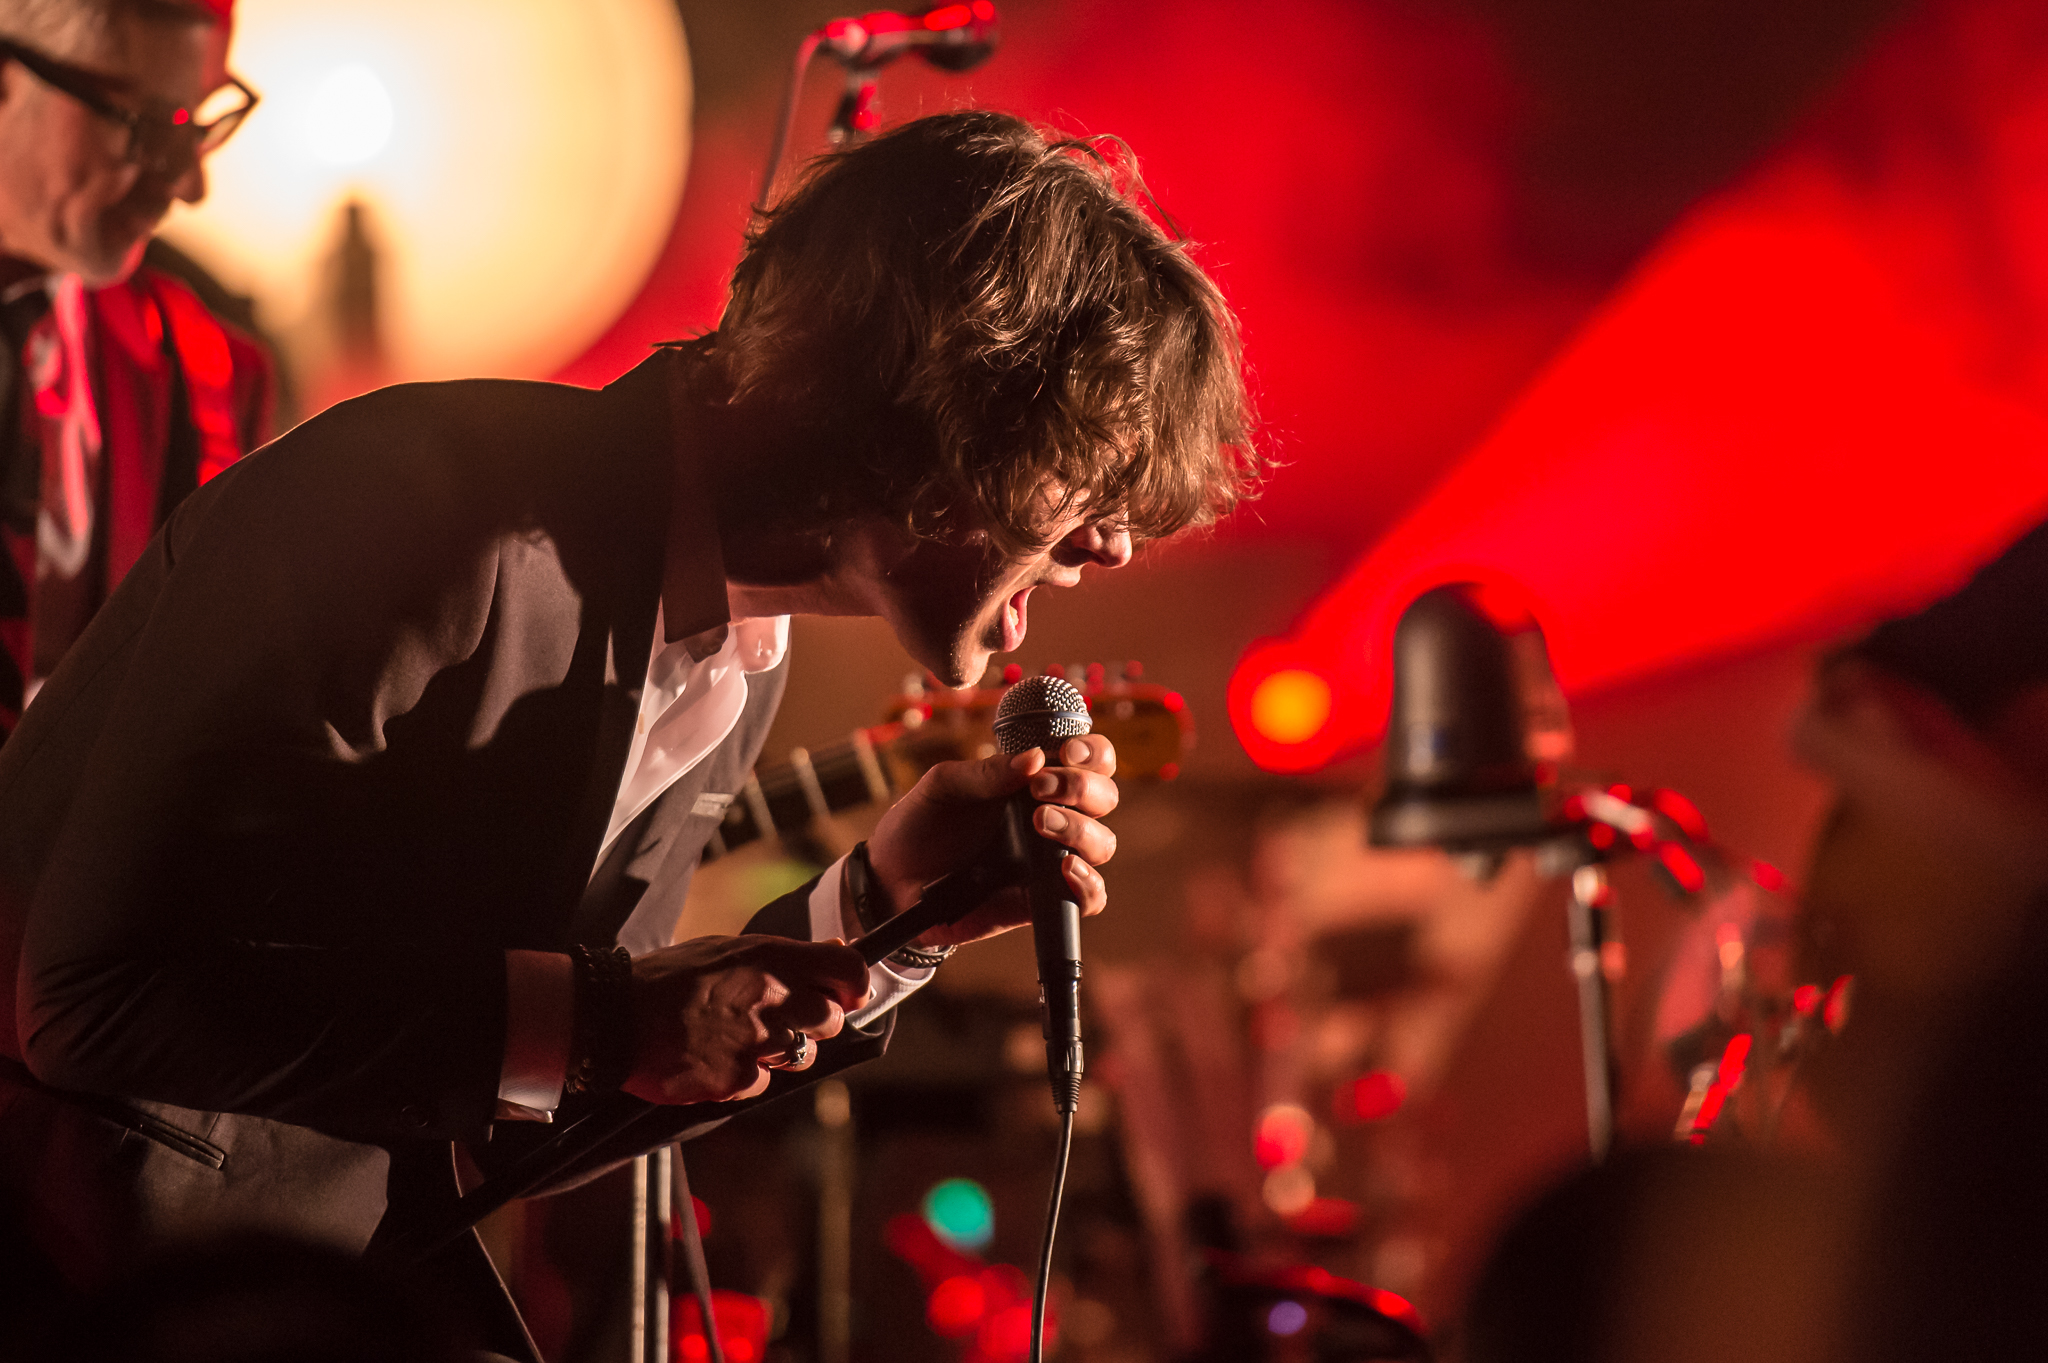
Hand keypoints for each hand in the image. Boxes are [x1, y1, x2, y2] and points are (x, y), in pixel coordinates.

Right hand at [622, 934, 870, 1105]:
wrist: (614, 1018)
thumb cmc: (669, 980)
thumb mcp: (729, 949)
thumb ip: (785, 954)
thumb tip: (837, 946)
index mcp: (770, 958)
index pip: (847, 968)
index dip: (854, 984)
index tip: (850, 994)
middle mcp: (770, 997)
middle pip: (832, 1019)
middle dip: (816, 1024)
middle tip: (785, 1021)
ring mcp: (755, 1041)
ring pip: (803, 1055)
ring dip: (783, 1052)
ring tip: (741, 1040)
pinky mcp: (736, 1079)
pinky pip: (764, 1083)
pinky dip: (747, 1076)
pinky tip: (717, 1059)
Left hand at [865, 735, 1119, 947]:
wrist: (892, 880)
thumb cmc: (921, 825)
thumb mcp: (943, 786)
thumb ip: (985, 772)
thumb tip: (1033, 759)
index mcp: (1033, 782)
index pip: (1089, 760)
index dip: (1092, 752)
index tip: (1066, 752)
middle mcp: (1051, 816)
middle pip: (1104, 797)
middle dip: (1082, 787)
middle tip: (1040, 788)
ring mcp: (1049, 859)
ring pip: (1101, 843)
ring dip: (1080, 829)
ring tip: (1039, 822)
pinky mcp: (1042, 900)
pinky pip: (1090, 897)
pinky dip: (1088, 883)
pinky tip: (1066, 869)